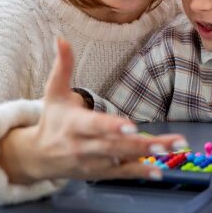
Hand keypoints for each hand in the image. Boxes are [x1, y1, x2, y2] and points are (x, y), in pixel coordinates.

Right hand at [0, 38, 186, 183]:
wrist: (38, 157)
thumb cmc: (52, 120)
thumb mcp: (54, 92)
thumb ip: (63, 65)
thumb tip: (61, 38)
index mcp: (75, 125)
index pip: (95, 126)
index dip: (112, 126)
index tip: (131, 125)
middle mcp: (85, 146)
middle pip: (115, 146)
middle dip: (141, 144)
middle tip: (166, 143)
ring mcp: (94, 162)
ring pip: (122, 160)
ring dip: (147, 156)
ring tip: (173, 150)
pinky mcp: (101, 173)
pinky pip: (122, 174)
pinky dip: (140, 172)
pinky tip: (159, 172)